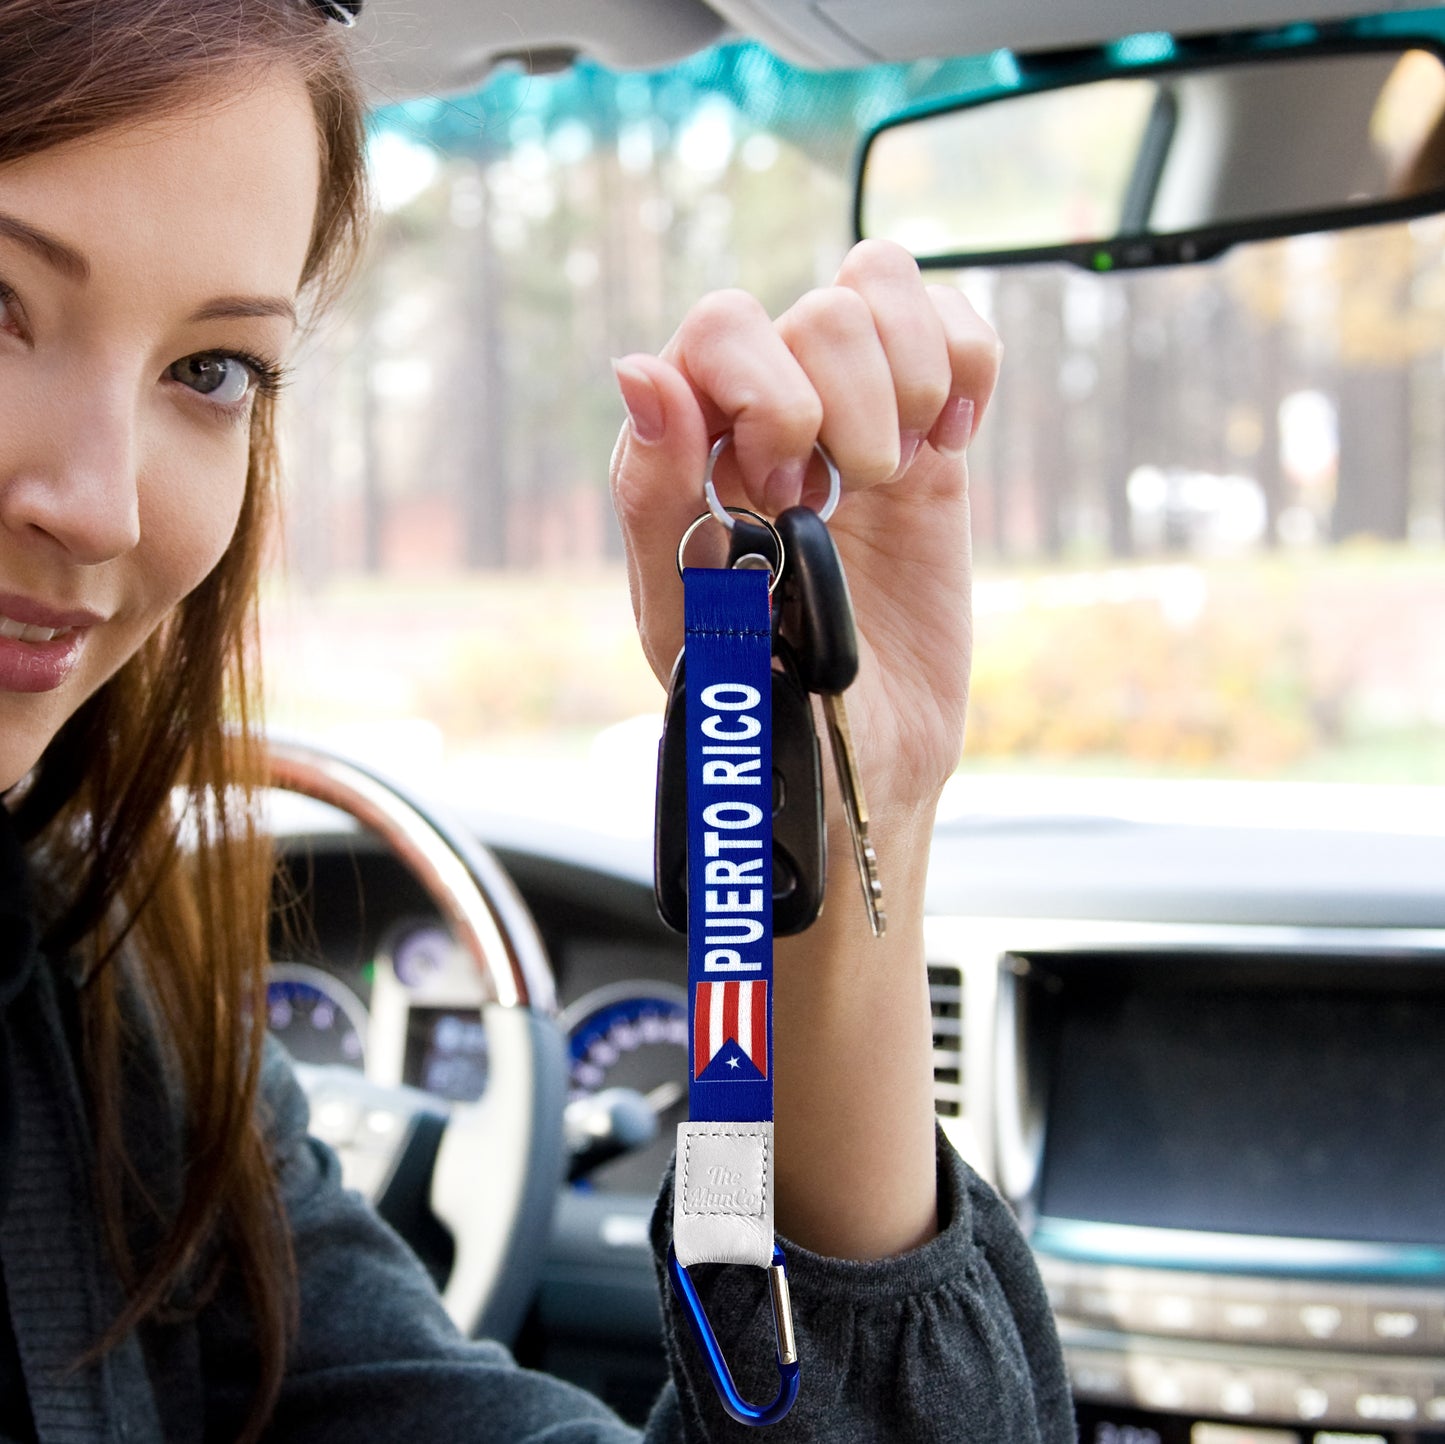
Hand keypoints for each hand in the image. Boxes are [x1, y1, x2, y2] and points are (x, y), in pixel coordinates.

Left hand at [609, 240, 999, 827]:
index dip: (763, 394)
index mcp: (691, 448)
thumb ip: (655, 492)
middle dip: (840, 408)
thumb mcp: (687, 616)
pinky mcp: (931, 440)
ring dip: (904, 380)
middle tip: (831, 501)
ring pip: (881, 287)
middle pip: (815, 309)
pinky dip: (966, 366)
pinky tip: (947, 445)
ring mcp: (852, 418)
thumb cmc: (760, 701)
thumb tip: (640, 367)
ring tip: (889, 474)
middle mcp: (766, 414)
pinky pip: (958, 330)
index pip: (720, 326)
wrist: (861, 758)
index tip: (780, 492)